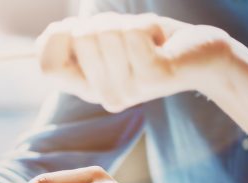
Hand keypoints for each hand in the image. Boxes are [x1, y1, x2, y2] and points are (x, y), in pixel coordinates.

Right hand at [36, 12, 230, 111]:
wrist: (199, 55)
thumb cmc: (149, 43)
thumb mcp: (107, 40)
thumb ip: (77, 40)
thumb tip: (53, 34)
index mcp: (89, 88)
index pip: (48, 67)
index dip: (56, 37)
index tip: (78, 28)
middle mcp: (104, 96)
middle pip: (79, 38)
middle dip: (104, 21)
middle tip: (127, 36)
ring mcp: (128, 90)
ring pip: (106, 31)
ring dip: (128, 23)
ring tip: (146, 41)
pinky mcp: (152, 77)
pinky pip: (133, 32)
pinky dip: (148, 25)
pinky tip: (160, 43)